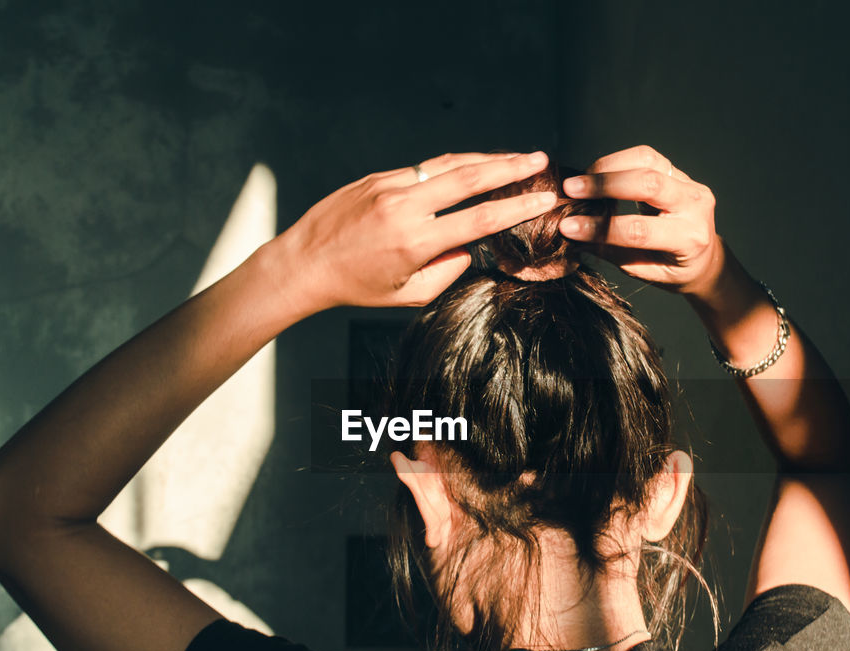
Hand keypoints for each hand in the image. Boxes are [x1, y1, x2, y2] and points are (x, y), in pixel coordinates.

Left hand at [280, 151, 557, 310]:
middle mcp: (404, 208)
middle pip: (469, 177)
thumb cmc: (357, 286)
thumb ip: (447, 271)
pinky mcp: (378, 177)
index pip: (479, 219)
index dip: (517, 208)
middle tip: (540, 160)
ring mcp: (389, 186)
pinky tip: (473, 165)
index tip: (545, 199)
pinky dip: (453, 165)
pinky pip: (423, 168)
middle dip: (510, 167)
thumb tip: (471, 245)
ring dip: (486, 158)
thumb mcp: (408, 294)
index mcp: (415, 242)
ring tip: (516, 157)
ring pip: (447, 164)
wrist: (304, 263)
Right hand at [557, 145, 724, 296]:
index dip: (601, 228)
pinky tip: (597, 173)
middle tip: (570, 190)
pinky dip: (617, 162)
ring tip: (580, 180)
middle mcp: (695, 207)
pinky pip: (647, 157)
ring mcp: (690, 184)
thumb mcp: (642, 269)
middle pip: (648, 184)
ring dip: (608, 168)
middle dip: (605, 186)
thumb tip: (571, 235)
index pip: (639, 230)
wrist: (703, 256)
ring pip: (647, 162)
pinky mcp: (679, 172)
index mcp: (688, 239)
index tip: (569, 227)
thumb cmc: (671, 268)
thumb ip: (611, 250)